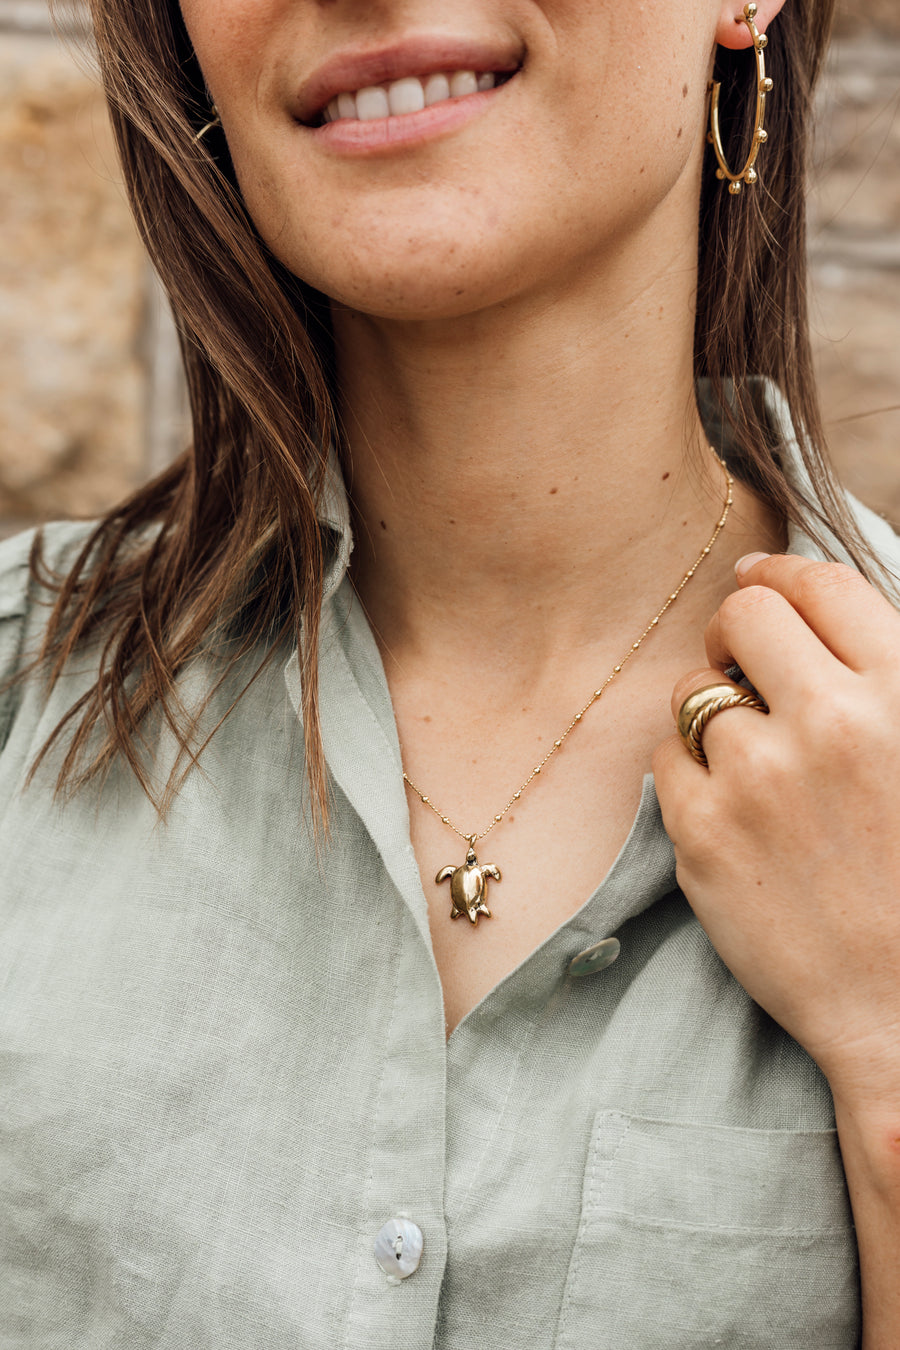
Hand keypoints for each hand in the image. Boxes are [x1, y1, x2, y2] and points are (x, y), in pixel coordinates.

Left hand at [653, 552, 899, 1107]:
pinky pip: (664, 758)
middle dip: (738, 631)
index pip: (819, 586)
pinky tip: (727, 806)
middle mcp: (830, 722)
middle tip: (745, 663)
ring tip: (748, 756)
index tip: (760, 579)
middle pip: (743, 615)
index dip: (781, 575)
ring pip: (693, 689)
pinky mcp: (702, 835)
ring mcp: (757, 778)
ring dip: (712, 708)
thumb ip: (883, 677)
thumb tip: (802, 594)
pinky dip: (688, 771)